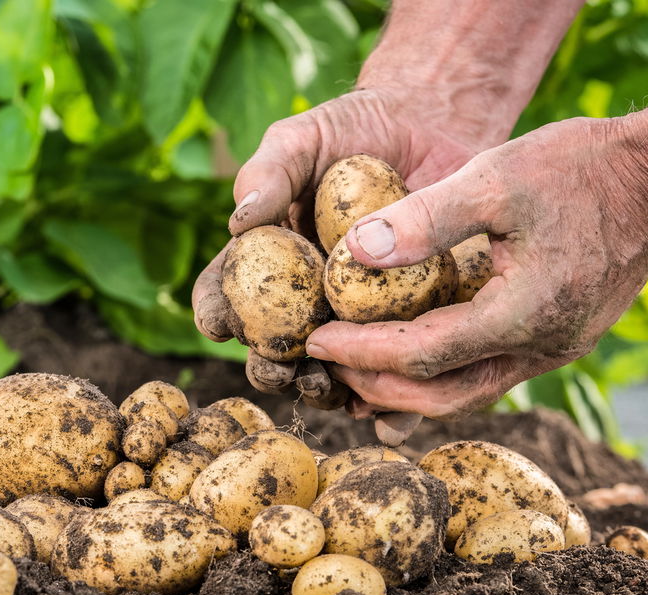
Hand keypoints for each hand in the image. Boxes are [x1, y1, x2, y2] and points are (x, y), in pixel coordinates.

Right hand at [193, 87, 495, 443]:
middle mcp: (304, 301)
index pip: (225, 297)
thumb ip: (268, 173)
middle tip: (279, 365)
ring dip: (324, 391)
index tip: (220, 322)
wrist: (432, 125)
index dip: (216, 314)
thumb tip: (239, 221)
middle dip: (269, 368)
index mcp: (265, 264)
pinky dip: (392, 406)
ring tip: (330, 386)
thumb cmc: (351, 129)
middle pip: (272, 350)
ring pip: (330, 373)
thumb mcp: (302, 138)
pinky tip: (389, 416)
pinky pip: (396, 375)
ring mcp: (357, 319)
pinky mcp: (410, 326)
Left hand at [307, 115, 647, 418]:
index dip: (361, 352)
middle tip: (323, 361)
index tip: (313, 339)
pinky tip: (403, 360)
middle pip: (440, 395)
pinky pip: (486, 373)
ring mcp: (554, 350)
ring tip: (351, 370)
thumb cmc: (583, 166)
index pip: (422, 355)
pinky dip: (438, 374)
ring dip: (405, 389)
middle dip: (375, 384)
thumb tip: (355, 253)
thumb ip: (427, 217)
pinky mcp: (557, 340)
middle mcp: (542, 348)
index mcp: (525, 314)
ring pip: (465, 393)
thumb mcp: (498, 176)